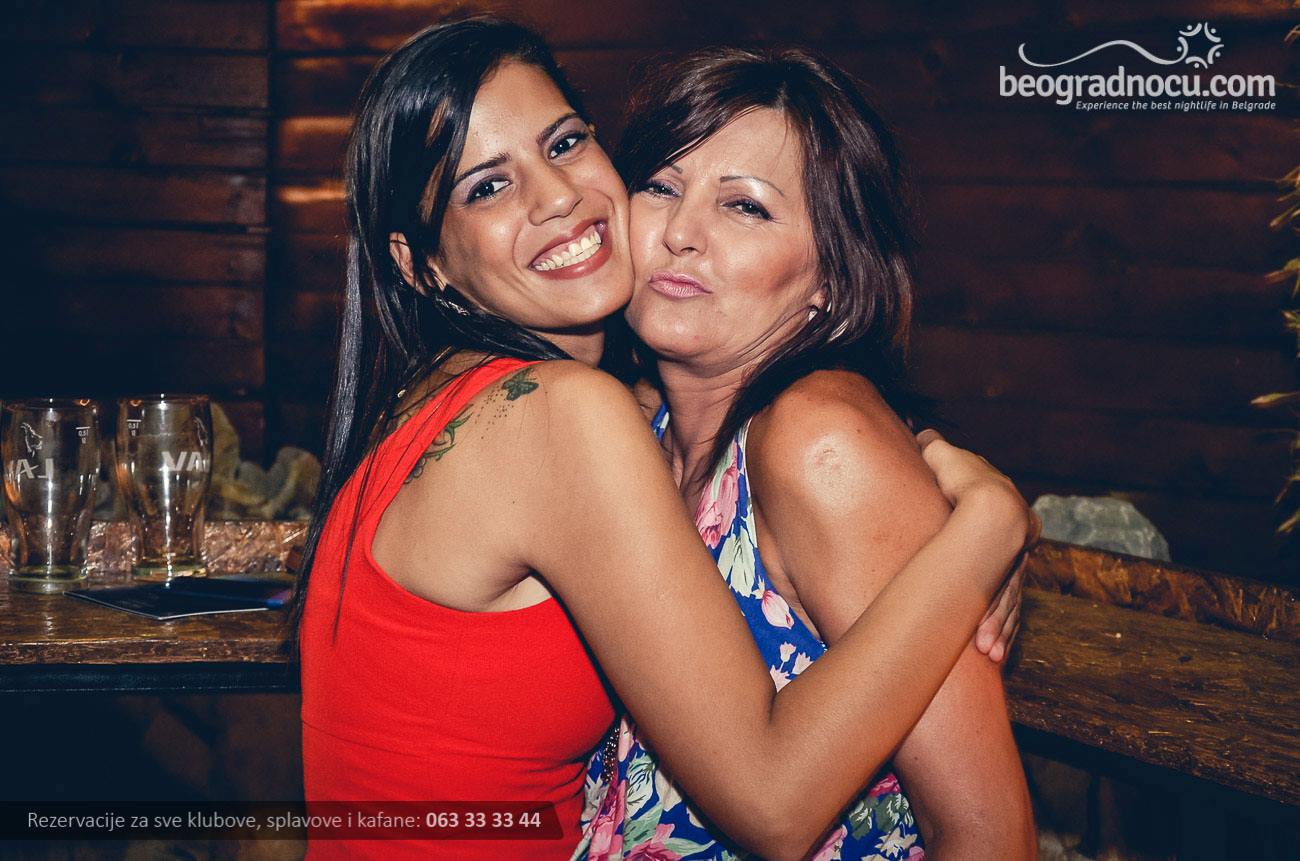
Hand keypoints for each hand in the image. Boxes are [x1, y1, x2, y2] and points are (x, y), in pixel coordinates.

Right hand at [917, 429, 1038, 660]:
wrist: (984, 500)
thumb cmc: (962, 476)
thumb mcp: (943, 458)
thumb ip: (933, 450)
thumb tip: (919, 434)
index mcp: (1012, 518)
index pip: (1003, 550)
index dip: (991, 571)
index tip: (982, 587)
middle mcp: (1020, 545)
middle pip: (1008, 584)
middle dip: (996, 614)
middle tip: (985, 643)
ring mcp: (1016, 565)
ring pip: (1007, 603)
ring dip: (996, 629)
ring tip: (986, 653)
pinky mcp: (1008, 580)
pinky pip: (1004, 611)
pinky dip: (998, 630)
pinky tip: (991, 653)